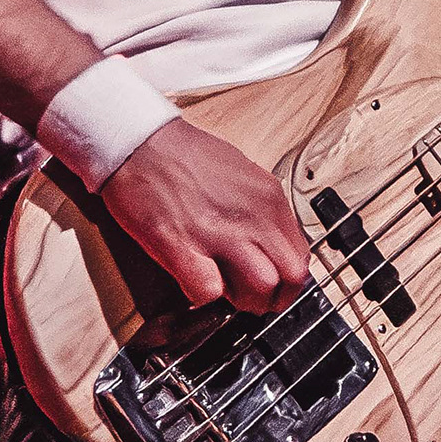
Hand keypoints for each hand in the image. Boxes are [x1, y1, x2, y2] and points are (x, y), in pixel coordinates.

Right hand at [100, 117, 310, 312]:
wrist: (139, 141)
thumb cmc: (184, 155)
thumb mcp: (243, 174)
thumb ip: (261, 211)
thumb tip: (270, 243)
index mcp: (268, 199)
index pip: (300, 258)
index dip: (286, 280)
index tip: (271, 284)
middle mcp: (251, 216)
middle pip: (290, 278)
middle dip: (272, 297)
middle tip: (248, 295)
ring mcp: (218, 232)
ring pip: (260, 289)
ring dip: (242, 300)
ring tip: (221, 290)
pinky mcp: (181, 245)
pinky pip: (208, 292)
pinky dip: (202, 297)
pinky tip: (192, 280)